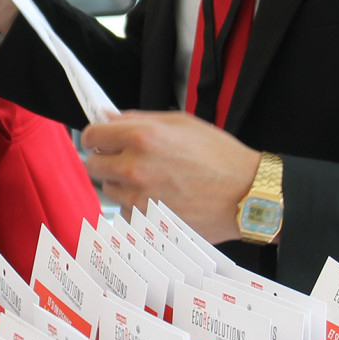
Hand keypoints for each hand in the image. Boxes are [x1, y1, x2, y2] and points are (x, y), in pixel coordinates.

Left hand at [81, 110, 261, 244]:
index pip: (92, 136)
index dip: (95, 137)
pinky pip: (125, 213)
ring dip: (122, 185)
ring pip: (109, 191)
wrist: (246, 195)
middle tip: (126, 161)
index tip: (100, 141)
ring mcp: (139, 198)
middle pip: (94, 166)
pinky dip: (136, 207)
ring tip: (152, 181)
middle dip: (106, 161)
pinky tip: (160, 199)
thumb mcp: (181, 123)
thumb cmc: (220, 158)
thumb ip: (138, 118)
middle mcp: (136, 168)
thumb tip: (108, 117)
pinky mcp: (146, 222)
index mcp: (142, 137)